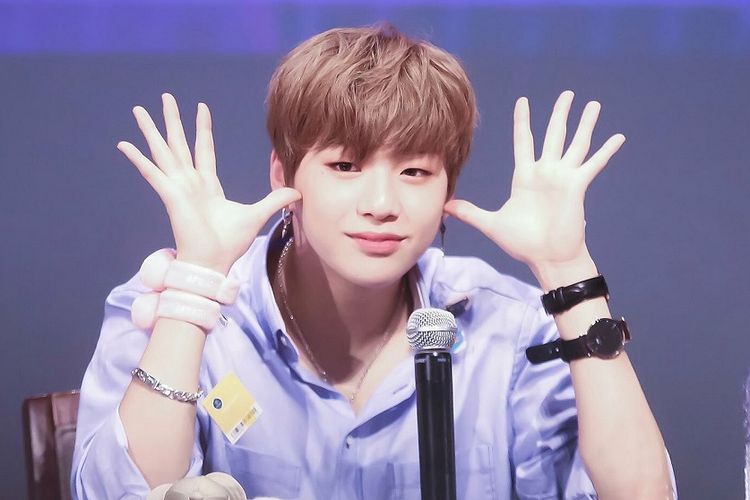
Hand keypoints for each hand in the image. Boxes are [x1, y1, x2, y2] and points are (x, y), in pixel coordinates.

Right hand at [117, 93, 299, 273]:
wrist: (214, 262)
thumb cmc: (229, 244)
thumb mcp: (257, 215)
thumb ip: (275, 200)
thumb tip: (297, 192)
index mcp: (207, 185)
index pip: (204, 149)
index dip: (202, 128)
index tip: (201, 107)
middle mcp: (189, 182)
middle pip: (179, 143)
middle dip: (172, 120)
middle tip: (166, 97)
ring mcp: (177, 187)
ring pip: (162, 151)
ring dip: (151, 130)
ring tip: (138, 110)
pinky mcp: (170, 195)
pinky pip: (151, 173)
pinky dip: (138, 159)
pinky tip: (124, 144)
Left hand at [444, 90, 624, 270]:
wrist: (547, 258)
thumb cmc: (523, 243)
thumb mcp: (492, 224)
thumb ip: (471, 212)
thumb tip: (445, 207)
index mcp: (525, 177)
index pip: (524, 141)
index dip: (523, 121)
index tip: (523, 101)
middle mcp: (545, 172)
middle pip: (553, 134)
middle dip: (560, 114)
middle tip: (567, 94)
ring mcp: (563, 178)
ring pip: (576, 143)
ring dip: (586, 124)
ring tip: (593, 104)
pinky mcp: (578, 186)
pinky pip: (594, 164)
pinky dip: (606, 151)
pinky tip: (618, 137)